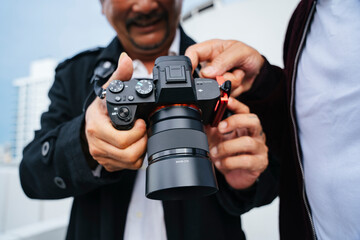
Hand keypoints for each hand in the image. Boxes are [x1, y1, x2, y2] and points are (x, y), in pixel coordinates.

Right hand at [85, 52, 147, 171]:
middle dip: (142, 141)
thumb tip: (125, 59)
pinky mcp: (108, 164)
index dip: (137, 133)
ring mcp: (102, 155)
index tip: (142, 123)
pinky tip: (135, 146)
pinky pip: (128, 167)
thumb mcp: (108, 90)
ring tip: (141, 137)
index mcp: (97, 127)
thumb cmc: (101, 109)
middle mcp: (97, 144)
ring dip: (140, 150)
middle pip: (128, 153)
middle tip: (144, 130)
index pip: (122, 139)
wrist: (89, 125)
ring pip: (130, 162)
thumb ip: (119, 76)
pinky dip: (136, 158)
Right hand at [185, 39, 263, 96]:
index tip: (192, 71)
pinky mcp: (217, 90)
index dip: (189, 62)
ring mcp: (212, 78)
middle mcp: (208, 64)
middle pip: (203, 76)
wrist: (257, 72)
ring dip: (229, 83)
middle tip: (232, 69)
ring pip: (214, 88)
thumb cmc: (248, 56)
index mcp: (210, 49)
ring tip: (236, 74)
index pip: (192, 53)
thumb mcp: (240, 52)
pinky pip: (221, 95)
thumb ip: (223, 60)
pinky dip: (232, 90)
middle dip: (221, 76)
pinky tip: (235, 82)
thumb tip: (206, 72)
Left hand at [206, 97, 267, 189]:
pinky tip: (221, 163)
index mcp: (245, 125)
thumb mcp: (216, 138)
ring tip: (215, 152)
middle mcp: (255, 134)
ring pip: (248, 142)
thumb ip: (210, 127)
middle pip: (253, 120)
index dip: (236, 104)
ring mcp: (260, 148)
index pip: (244, 110)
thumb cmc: (228, 153)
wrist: (234, 174)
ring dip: (227, 147)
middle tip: (220, 128)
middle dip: (235, 121)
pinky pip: (246, 161)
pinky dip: (230, 162)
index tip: (226, 101)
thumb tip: (199, 116)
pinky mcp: (259, 163)